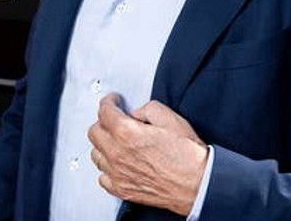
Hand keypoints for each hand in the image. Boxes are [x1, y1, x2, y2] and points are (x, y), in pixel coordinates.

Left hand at [88, 94, 207, 215]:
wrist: (196, 182)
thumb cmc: (186, 153)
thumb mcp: (170, 117)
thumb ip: (147, 108)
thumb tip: (136, 112)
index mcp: (127, 133)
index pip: (104, 111)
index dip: (109, 101)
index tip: (113, 101)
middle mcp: (118, 154)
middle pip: (94, 132)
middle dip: (103, 121)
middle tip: (115, 118)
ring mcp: (118, 174)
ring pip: (96, 154)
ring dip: (104, 143)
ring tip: (117, 139)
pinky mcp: (121, 189)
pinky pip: (103, 176)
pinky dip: (108, 166)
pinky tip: (119, 161)